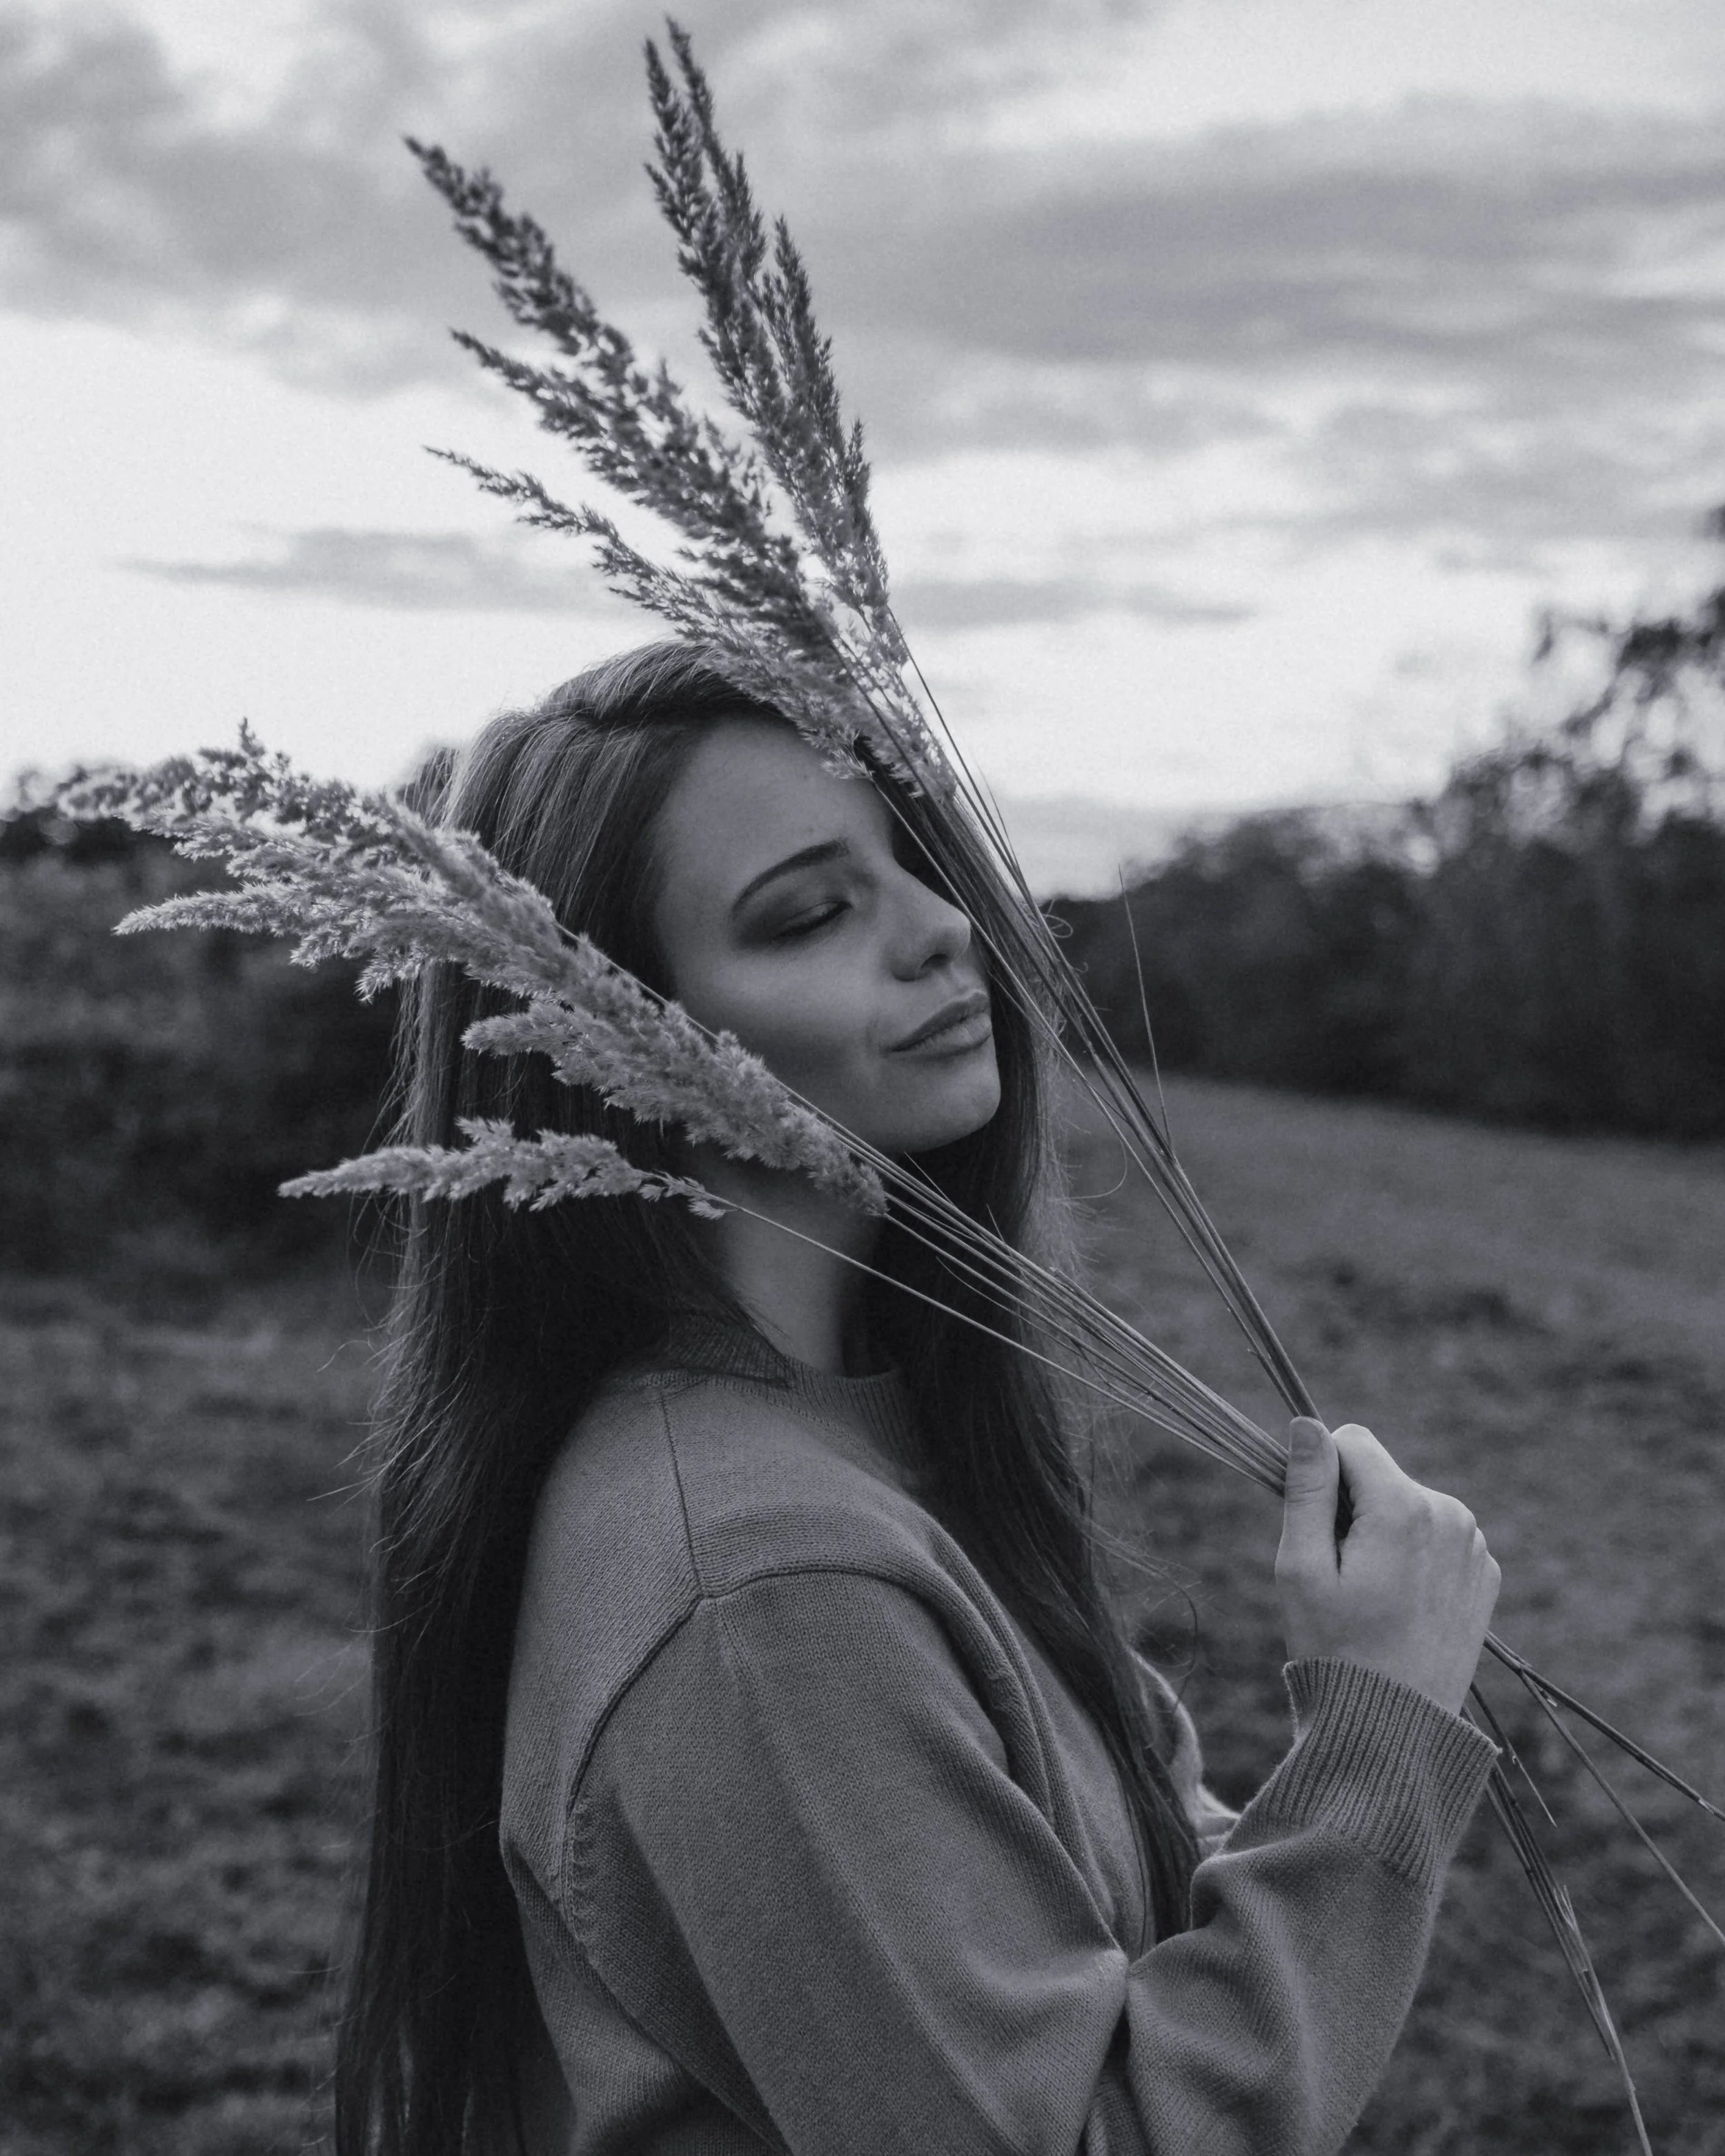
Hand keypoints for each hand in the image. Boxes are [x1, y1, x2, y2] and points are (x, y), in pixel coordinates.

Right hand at [1275, 1417, 1500, 1716]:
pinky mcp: (1485, 1574)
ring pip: (1409, 1505)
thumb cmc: (1335, 1648)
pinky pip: (1437, 1537)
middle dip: (1355, 1509)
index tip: (1319, 1533)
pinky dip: (1415, 1559)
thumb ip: (1307, 1487)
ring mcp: (1475, 1546)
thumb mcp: (1302, 1567)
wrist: (1396, 1728)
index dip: (1323, 1478)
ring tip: (1373, 1595)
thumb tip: (1306, 1423)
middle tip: (1343, 1576)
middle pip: (1382, 1475)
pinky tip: (1403, 1607)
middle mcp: (1451, 1514)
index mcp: (1404, 1507)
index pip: (1352, 1442)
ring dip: (1385, 1533)